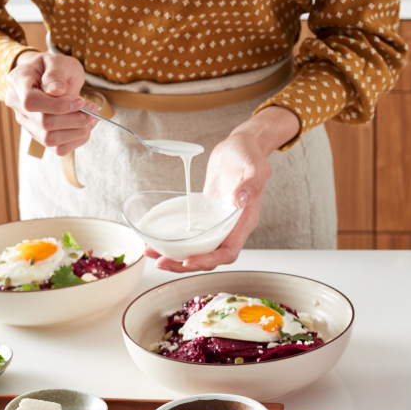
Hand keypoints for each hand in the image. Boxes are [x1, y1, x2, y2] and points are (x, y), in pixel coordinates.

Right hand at [5, 51, 98, 155]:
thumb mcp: (58, 61)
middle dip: (75, 119)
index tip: (80, 100)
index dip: (58, 105)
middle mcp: (17, 105)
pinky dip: (77, 140)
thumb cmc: (54, 67)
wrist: (50, 77)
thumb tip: (56, 91)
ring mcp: (27, 123)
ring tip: (92, 117)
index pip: (31, 102)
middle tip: (93, 108)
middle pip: (44, 123)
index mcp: (18, 82)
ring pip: (50, 139)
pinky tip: (85, 127)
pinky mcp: (39, 135)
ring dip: (78, 131)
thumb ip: (56, 74)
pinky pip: (58, 148)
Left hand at [145, 106, 300, 271]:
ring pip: (199, 248)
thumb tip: (239, 200)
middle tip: (161, 261)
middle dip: (186, 263)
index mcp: (245, 220)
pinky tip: (159, 239)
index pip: (229, 251)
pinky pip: (192, 234)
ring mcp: (218, 222)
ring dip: (177, 256)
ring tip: (154, 254)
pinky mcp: (207, 214)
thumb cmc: (250, 154)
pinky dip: (176, 240)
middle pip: (210, 256)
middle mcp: (232, 226)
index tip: (189, 260)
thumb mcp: (256, 164)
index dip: (210, 260)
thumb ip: (252, 182)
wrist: (241, 145)